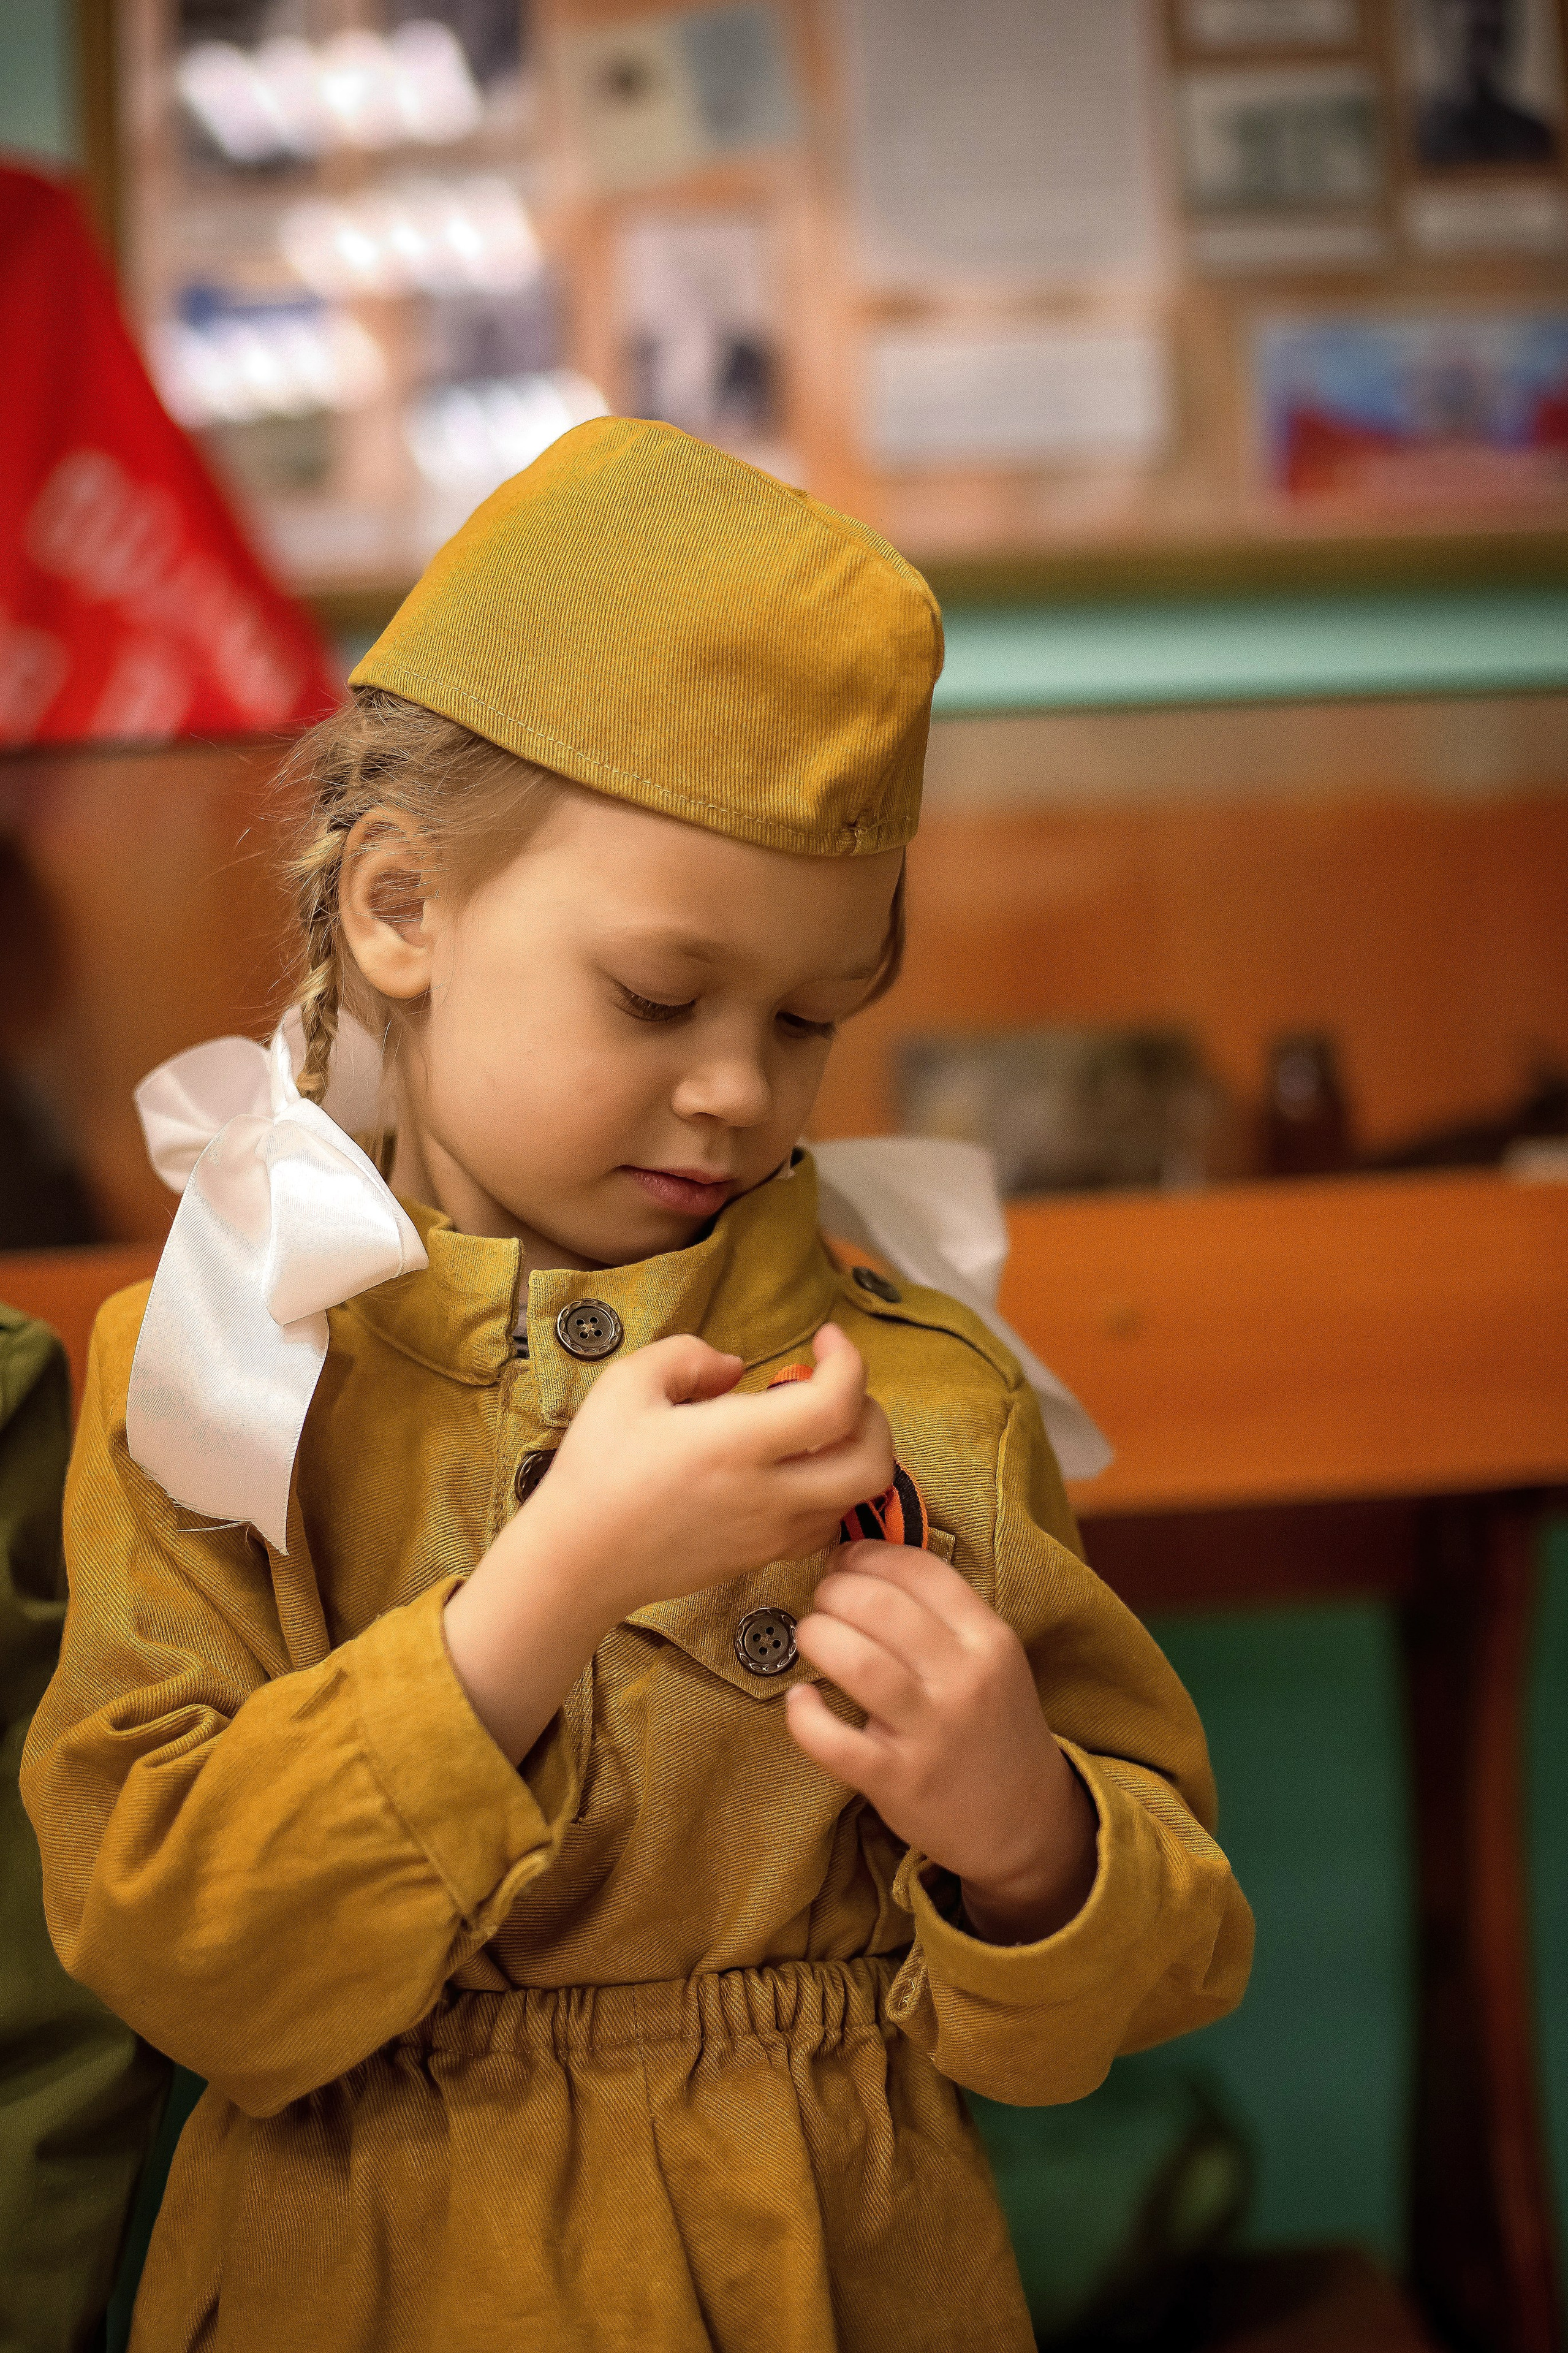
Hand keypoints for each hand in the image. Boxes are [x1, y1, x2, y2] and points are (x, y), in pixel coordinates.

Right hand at [520, 1320, 892, 1622]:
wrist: (579, 1559)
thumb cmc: (597, 1469)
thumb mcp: (627, 1385)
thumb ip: (688, 1356)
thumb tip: (735, 1367)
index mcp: (736, 1444)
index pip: (836, 1405)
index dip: (848, 1362)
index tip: (825, 1339)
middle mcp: (767, 1495)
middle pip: (873, 1462)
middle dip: (873, 1412)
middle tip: (836, 1384)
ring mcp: (770, 1532)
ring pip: (858, 1498)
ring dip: (857, 1452)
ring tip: (819, 1424)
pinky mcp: (763, 1556)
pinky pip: (828, 1525)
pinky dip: (835, 1491)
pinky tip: (800, 1468)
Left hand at [785, 1545, 1098, 1943]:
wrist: (1023, 1818)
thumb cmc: (991, 1723)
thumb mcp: (990, 1656)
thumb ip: (942, 1611)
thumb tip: (864, 1559)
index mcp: (988, 1639)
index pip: (920, 1569)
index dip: (868, 1554)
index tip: (844, 1559)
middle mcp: (964, 1680)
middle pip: (879, 1607)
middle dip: (834, 1591)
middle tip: (823, 1601)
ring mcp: (932, 1733)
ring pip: (857, 1662)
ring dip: (818, 1637)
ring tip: (810, 1637)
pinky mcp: (899, 1780)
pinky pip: (835, 1741)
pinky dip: (805, 1715)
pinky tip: (800, 1700)